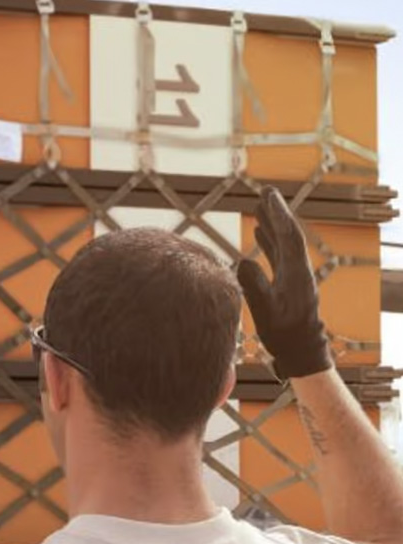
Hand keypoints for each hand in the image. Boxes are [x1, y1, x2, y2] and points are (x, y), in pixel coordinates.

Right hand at [236, 187, 331, 379]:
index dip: (278, 216)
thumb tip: (242, 261)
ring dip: (272, 224)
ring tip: (260, 207)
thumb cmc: (283, 334)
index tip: (268, 197)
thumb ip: (254, 286)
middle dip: (277, 213)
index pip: (288, 237)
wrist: (301, 351)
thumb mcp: (265, 311)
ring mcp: (294, 276)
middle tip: (266, 192)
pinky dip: (269, 241)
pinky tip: (259, 233)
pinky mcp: (288, 283)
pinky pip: (278, 255)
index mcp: (296, 273)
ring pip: (283, 244)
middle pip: (288, 235)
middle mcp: (298, 270)